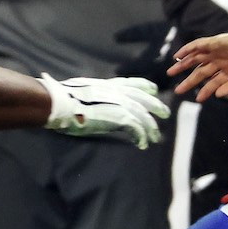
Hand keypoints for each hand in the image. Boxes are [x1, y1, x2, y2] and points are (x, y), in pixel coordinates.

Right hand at [39, 75, 170, 149]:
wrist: (62, 103)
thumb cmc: (63, 97)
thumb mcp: (81, 89)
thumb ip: (92, 93)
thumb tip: (89, 99)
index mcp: (108, 84)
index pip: (132, 83)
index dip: (144, 86)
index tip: (154, 89)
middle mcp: (118, 92)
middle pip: (144, 99)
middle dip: (156, 106)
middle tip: (166, 113)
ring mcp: (120, 104)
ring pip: (143, 116)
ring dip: (150, 128)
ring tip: (156, 138)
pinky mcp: (119, 118)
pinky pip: (136, 129)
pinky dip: (141, 137)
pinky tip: (142, 144)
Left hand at [170, 34, 227, 100]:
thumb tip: (216, 94)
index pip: (213, 82)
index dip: (205, 91)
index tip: (197, 99)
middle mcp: (222, 62)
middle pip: (201, 72)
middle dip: (189, 81)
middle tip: (177, 90)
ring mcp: (218, 52)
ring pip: (196, 58)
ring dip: (183, 65)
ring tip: (171, 73)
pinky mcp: (216, 42)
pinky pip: (198, 45)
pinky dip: (187, 49)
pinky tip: (178, 56)